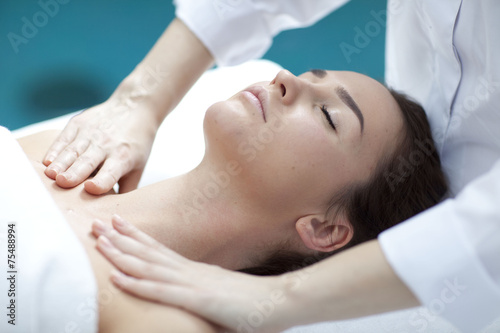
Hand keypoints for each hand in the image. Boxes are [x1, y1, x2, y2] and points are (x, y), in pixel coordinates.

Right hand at [43, 99, 158, 193]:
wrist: (135, 106)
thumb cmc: (137, 142)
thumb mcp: (139, 165)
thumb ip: (128, 187)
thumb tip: (117, 211)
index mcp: (124, 157)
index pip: (112, 172)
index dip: (102, 181)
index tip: (91, 188)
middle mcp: (107, 144)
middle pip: (89, 161)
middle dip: (75, 172)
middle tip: (63, 183)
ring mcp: (92, 132)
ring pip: (73, 150)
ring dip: (61, 163)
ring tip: (50, 175)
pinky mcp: (79, 123)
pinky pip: (65, 138)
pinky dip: (55, 149)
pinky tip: (47, 161)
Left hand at [91, 215, 295, 332]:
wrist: (282, 300)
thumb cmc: (254, 300)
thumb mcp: (221, 293)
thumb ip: (203, 290)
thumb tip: (191, 293)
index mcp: (194, 270)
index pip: (159, 249)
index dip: (136, 236)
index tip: (117, 223)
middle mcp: (190, 271)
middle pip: (149, 252)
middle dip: (120, 238)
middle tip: (97, 223)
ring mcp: (193, 283)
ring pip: (150, 266)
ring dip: (122, 255)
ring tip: (99, 243)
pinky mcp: (200, 299)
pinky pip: (163, 291)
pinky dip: (138, 284)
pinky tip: (118, 277)